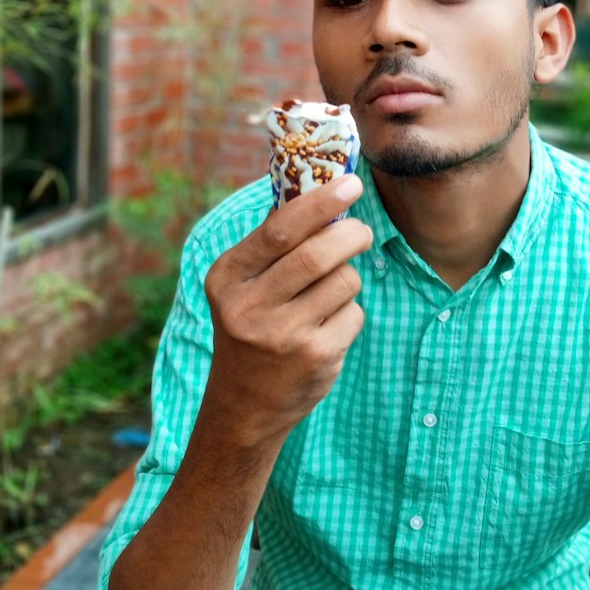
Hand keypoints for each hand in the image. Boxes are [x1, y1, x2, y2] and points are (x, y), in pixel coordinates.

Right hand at [202, 173, 372, 446]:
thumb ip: (274, 243)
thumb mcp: (243, 286)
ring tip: (329, 293)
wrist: (244, 405)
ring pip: (344, 282)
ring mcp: (283, 336)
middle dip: (351, 235)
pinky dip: (351, 312)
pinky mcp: (315, 358)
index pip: (279, 231)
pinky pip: (354, 313)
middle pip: (318, 254)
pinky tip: (327, 327)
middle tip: (362, 232)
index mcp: (228, 278)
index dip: (321, 203)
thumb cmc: (252, 327)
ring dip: (349, 279)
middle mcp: (249, 307)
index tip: (352, 184)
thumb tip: (320, 187)